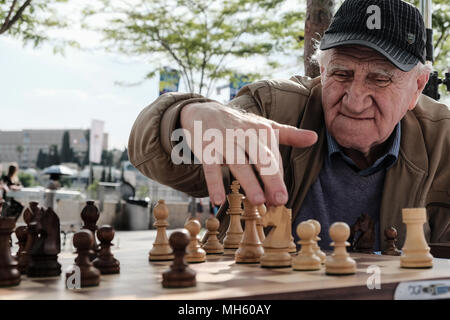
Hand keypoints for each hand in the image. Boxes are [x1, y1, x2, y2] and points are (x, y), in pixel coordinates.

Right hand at [180, 102, 316, 206]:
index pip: (273, 157)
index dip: (278, 179)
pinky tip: (218, 200)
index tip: (282, 199)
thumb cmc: (239, 125)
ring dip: (248, 181)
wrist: (204, 113)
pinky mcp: (207, 149)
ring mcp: (225, 142)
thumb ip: (289, 134)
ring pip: (238, 163)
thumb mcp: (264, 126)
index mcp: (261, 130)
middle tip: (279, 200)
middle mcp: (244, 135)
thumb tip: (314, 138)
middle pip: (260, 157)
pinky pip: (210, 168)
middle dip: (271, 178)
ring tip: (257, 200)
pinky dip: (214, 183)